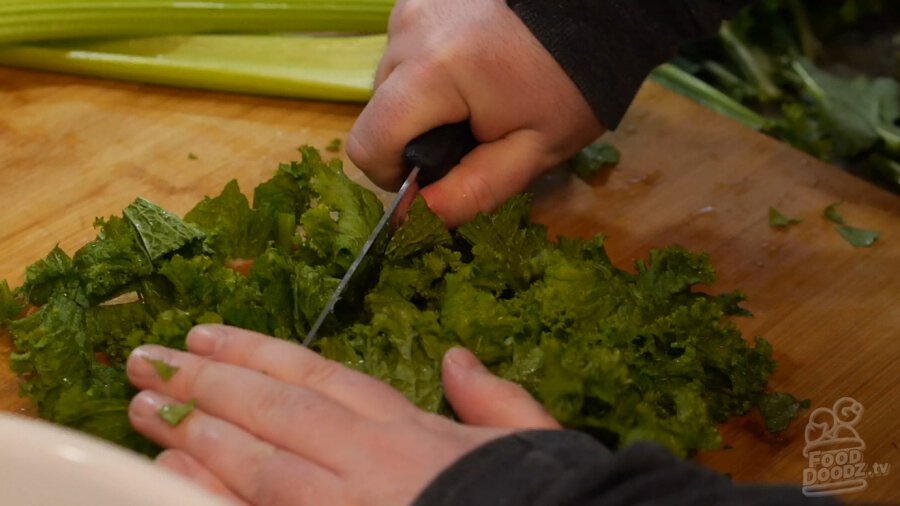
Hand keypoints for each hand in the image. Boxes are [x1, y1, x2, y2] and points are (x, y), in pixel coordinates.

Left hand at [127, 325, 559, 504]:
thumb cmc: (533, 495)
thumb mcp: (525, 438)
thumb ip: (489, 397)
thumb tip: (457, 360)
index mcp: (408, 425)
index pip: (317, 375)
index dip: (257, 352)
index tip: (209, 334)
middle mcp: (369, 454)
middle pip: (272, 406)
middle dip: (204, 377)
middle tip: (146, 357)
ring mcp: (347, 500)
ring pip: (255, 455)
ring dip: (191, 425)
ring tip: (140, 403)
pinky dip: (210, 489)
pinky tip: (168, 471)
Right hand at [347, 0, 603, 226]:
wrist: (597, 14)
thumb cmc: (572, 85)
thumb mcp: (532, 152)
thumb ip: (470, 190)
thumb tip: (413, 217)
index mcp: (432, 73)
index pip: (367, 143)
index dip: (392, 173)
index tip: (432, 176)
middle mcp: (408, 32)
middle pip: (378, 110)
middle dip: (413, 133)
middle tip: (470, 131)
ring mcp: (412, 5)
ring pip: (391, 78)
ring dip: (421, 98)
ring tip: (477, 92)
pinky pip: (406, 48)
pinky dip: (429, 66)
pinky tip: (472, 63)